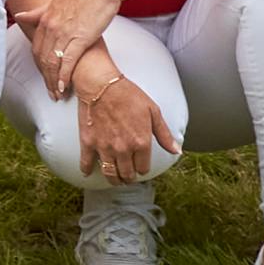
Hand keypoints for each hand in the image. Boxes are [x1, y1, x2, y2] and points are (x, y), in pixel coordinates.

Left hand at [16, 0, 124, 99]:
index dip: (39, 65)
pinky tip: (65, 87)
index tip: (43, 77)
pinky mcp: (79, 38)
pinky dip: (64, 76)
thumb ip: (38, 12)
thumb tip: (20, 16)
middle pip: (42, 58)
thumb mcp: (56, 1)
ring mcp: (63, 33)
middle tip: (50, 93)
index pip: (36, 48)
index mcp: (44, 19)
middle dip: (45, 78)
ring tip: (56, 95)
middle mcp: (50, 27)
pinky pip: (67, 62)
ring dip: (53, 81)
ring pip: (53, 62)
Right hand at [74, 69, 178, 183]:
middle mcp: (123, 149)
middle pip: (127, 175)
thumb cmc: (129, 95)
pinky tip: (88, 172)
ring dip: (113, 179)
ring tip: (115, 178)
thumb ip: (164, 135)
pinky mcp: (88, 142)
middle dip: (129, 177)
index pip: (143, 169)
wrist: (101, 84)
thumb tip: (177, 151)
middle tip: (128, 174)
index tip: (140, 165)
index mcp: (141, 142)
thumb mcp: (153, 111)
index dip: (142, 168)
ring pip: (110, 174)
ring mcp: (104, 147)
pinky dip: (87, 170)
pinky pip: (86, 163)